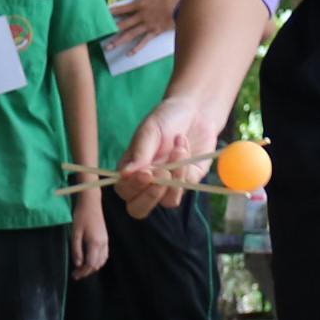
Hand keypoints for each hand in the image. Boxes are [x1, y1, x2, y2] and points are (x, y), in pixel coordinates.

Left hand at [70, 195, 109, 278]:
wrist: (91, 203)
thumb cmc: (81, 216)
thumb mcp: (75, 233)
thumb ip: (76, 250)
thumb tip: (78, 264)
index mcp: (95, 243)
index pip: (91, 264)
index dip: (83, 272)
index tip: (74, 275)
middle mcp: (103, 244)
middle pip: (97, 265)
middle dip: (87, 271)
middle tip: (76, 274)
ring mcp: (106, 241)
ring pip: (102, 261)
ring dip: (92, 267)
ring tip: (82, 268)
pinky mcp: (105, 238)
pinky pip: (104, 255)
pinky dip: (97, 261)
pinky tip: (90, 260)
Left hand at [109, 0, 182, 48]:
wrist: (182, 6)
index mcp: (140, 5)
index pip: (123, 9)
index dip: (112, 12)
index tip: (103, 16)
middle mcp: (141, 16)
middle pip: (124, 25)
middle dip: (112, 31)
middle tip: (102, 36)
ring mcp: (147, 26)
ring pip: (131, 34)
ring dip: (119, 41)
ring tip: (110, 47)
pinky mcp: (154, 32)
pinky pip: (144, 41)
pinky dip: (137, 48)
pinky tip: (129, 53)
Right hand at [116, 96, 220, 217]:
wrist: (196, 111)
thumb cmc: (166, 118)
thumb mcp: (150, 130)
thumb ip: (139, 152)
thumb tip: (124, 174)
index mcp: (131, 170)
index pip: (124, 191)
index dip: (133, 187)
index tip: (146, 173)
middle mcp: (147, 182)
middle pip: (139, 208)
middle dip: (150, 196)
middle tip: (163, 173)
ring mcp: (168, 185)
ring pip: (166, 202)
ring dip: (174, 180)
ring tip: (178, 150)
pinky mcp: (188, 182)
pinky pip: (185, 188)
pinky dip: (185, 169)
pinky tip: (183, 147)